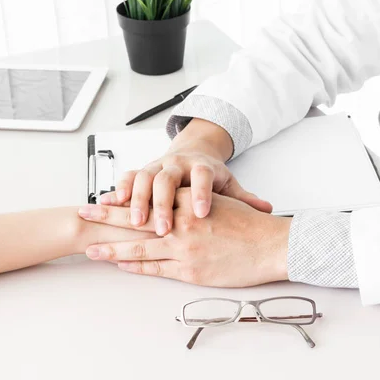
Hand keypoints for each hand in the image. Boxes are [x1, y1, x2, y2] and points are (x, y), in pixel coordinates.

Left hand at [80, 188, 290, 287]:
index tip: (104, 200)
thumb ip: (194, 201)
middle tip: (82, 214)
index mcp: (188, 202)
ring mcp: (183, 248)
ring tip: (91, 249)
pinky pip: (155, 268)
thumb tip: (176, 201)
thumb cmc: (249, 224)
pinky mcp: (189, 271)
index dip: (123, 201)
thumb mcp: (220, 200)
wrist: (270, 245)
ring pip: (139, 247)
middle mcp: (181, 223)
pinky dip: (135, 266)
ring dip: (111, 248)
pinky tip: (120, 265)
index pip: (148, 199)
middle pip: (135, 219)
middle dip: (105, 218)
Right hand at [99, 119, 272, 235]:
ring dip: (138, 200)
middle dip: (163, 204)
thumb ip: (244, 198)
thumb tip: (267, 209)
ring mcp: (158, 166)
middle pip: (168, 180)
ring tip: (136, 222)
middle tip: (164, 227)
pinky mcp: (143, 170)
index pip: (202, 178)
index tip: (202, 214)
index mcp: (202, 167)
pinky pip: (128, 177)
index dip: (202, 195)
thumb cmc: (210, 174)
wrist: (193, 151)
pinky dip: (119, 189)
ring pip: (144, 179)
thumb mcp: (229, 185)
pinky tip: (112, 203)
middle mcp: (178, 164)